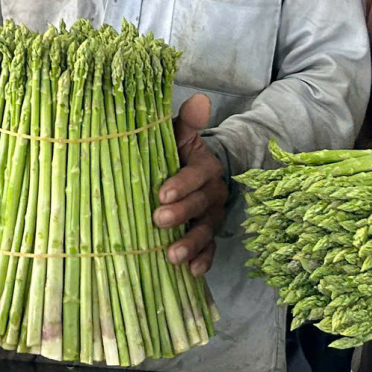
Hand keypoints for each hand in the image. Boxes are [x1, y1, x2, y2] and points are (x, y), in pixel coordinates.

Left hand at [154, 94, 226, 275]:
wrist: (195, 171)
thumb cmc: (178, 152)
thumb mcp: (180, 134)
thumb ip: (187, 122)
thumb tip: (200, 99)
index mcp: (205, 167)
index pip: (196, 175)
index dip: (181, 184)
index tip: (161, 192)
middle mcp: (213, 192)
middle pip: (200, 205)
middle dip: (180, 214)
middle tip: (158, 220)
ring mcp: (212, 215)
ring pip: (206, 230)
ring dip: (190, 243)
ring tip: (172, 256)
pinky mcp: (210, 234)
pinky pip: (210, 249)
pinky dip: (203, 260)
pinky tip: (191, 272)